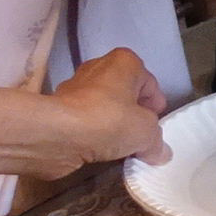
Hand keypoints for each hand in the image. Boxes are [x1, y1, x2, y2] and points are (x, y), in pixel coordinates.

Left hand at [44, 47, 169, 177]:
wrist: (55, 134)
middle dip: (133, 115)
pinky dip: (92, 133)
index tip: (155, 128)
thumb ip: (156, 142)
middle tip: (139, 137)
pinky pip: (85, 121)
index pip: (149, 83)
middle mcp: (99, 67)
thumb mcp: (146, 133)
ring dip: (112, 125)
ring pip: (103, 107)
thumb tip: (160, 153)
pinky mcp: (59, 108)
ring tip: (119, 147)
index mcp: (125, 62)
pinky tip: (98, 150)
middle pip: (125, 93)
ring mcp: (75, 87)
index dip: (155, 107)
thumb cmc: (108, 121)